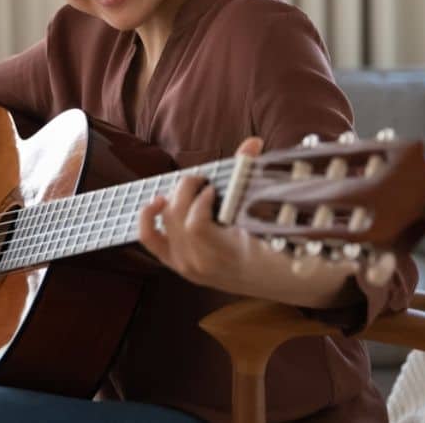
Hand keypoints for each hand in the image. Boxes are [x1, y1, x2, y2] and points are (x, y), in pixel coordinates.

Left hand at [138, 137, 361, 307]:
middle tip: (204, 180)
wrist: (274, 282)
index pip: (196, 225)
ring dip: (175, 197)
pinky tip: (157, 201)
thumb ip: (253, 178)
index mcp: (224, 256)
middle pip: (177, 216)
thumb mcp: (268, 220)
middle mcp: (199, 264)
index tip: (215, 188)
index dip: (201, 200)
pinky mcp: (174, 263)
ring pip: (165, 221)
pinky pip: (149, 238)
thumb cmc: (276, 248)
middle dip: (187, 189)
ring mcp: (184, 266)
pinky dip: (147, 217)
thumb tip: (252, 142)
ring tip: (192, 188)